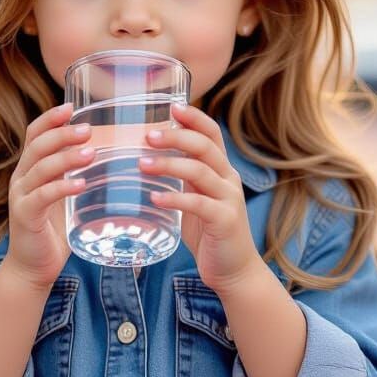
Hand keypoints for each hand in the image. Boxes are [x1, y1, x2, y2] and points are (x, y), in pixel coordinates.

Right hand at [3, 102, 93, 289]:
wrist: (34, 267)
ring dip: (66, 158)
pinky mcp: (24, 216)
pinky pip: (42, 196)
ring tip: (90, 153)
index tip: (72, 106)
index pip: (35, 134)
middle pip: (37, 145)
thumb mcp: (68, 196)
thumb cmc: (56, 230)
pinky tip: (81, 184)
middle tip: (88, 129)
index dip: (51, 118)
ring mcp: (20, 196)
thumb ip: (80, 175)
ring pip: (40, 168)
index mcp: (31, 169)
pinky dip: (62, 187)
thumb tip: (115, 156)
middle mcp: (21, 178)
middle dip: (62, 133)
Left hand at [140, 103, 264, 293]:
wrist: (234, 271)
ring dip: (169, 164)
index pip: (211, 134)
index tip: (172, 106)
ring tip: (142, 164)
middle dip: (176, 136)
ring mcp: (229, 199)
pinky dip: (175, 198)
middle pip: (205, 146)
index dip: (194, 118)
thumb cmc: (210, 233)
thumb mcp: (197, 199)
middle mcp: (228, 180)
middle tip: (147, 136)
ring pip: (200, 171)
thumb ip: (183, 181)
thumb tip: (150, 159)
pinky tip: (154, 197)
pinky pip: (198, 204)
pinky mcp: (224, 221)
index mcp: (221, 171)